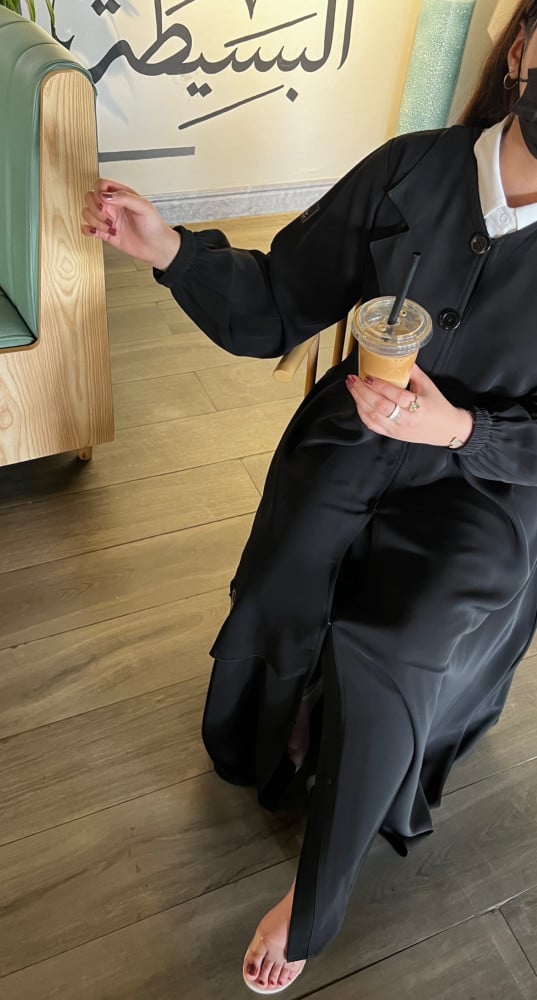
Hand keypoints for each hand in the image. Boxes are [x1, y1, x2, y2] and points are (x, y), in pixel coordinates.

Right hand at [81, 178, 180, 269]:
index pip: (101, 185)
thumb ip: (124, 197)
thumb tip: (105, 195)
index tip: (106, 203)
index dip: (99, 192)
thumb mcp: (144, 206)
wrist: (156, 248)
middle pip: (90, 197)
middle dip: (95, 208)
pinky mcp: (105, 233)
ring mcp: (108, 219)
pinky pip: (87, 228)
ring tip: (110, 228)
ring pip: (87, 212)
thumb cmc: (154, 226)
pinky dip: (87, 230)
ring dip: (95, 221)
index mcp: (122, 195)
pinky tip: (97, 232)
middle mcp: (113, 205)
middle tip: (109, 217)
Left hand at [345, 365, 473, 447]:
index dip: (380, 385)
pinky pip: (372, 426)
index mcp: (420, 406)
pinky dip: (362, 413)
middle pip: (380, 407)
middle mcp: (407, 420)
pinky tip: (358, 402)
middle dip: (363, 391)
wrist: (446, 430)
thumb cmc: (438, 407)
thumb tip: (399, 355)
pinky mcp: (393, 435)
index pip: (396, 395)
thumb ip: (413, 371)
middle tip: (353, 379)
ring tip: (352, 387)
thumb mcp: (429, 386)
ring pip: (373, 417)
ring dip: (359, 401)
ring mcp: (398, 430)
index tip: (369, 376)